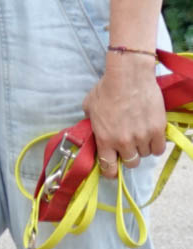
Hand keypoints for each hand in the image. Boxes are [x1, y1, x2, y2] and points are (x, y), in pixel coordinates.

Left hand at [83, 53, 165, 177]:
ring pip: (145, 155)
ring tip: (140, 137)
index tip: (112, 171)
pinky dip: (155, 145)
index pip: (108, 167)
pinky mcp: (158, 129)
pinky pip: (159, 148)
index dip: (110, 171)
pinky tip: (151, 138)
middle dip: (129, 157)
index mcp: (104, 139)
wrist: (129, 76)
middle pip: (130, 163)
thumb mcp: (89, 108)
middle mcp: (124, 142)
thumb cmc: (106, 89)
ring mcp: (142, 136)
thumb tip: (93, 128)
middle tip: (128, 148)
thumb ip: (92, 123)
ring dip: (142, 149)